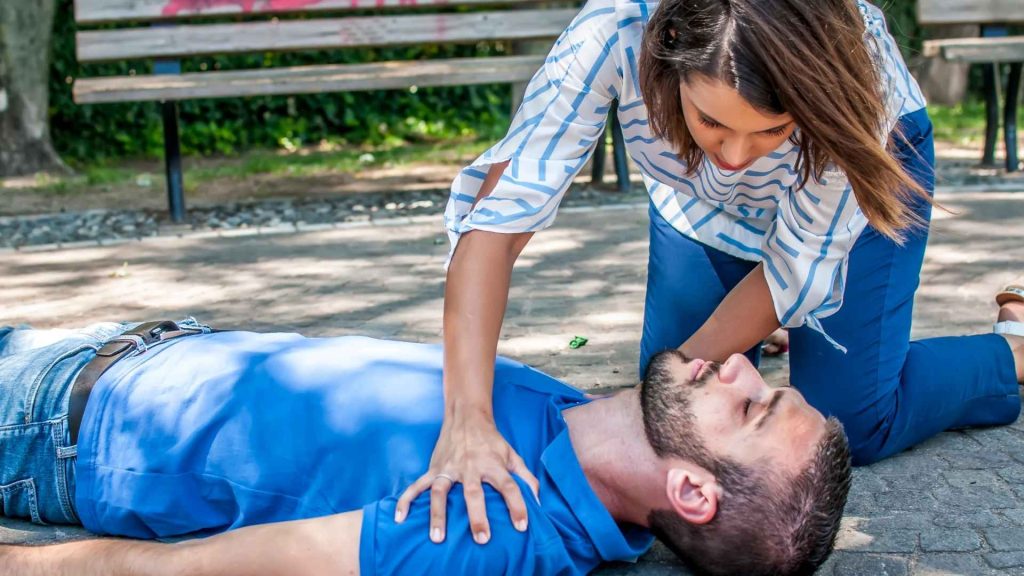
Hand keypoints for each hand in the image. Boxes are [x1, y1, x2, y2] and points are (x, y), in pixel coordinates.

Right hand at [394, 413, 539, 544]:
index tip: (522, 526)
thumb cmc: (491, 440)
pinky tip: (400, 517)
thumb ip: (526, 476)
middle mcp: (470, 467)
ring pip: (440, 491)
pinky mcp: (434, 468)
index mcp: (492, 464)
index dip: (517, 505)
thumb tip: (539, 499)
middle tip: (481, 539)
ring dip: (438, 514)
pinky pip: (418, 485)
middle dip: (477, 516)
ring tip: (437, 538)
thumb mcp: (512, 454)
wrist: (466, 416)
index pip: (509, 486)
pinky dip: (407, 500)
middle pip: (473, 493)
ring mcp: (449, 468)